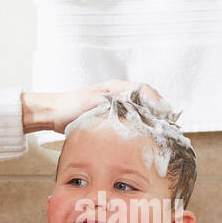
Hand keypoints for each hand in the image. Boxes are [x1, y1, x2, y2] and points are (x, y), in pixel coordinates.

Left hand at [25, 79, 166, 133]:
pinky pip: (131, 118)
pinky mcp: (112, 116)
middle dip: (159, 112)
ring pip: (140, 110)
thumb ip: (113, 105)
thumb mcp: (94, 104)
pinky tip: (145, 136)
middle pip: (146, 99)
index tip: (165, 114)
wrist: (53, 114)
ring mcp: (116, 105)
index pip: (144, 89)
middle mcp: (118, 93)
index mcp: (116, 86)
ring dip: (151, 119)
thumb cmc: (70, 107)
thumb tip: (135, 111)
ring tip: (161, 132)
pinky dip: (141, 125)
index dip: (157, 101)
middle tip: (169, 126)